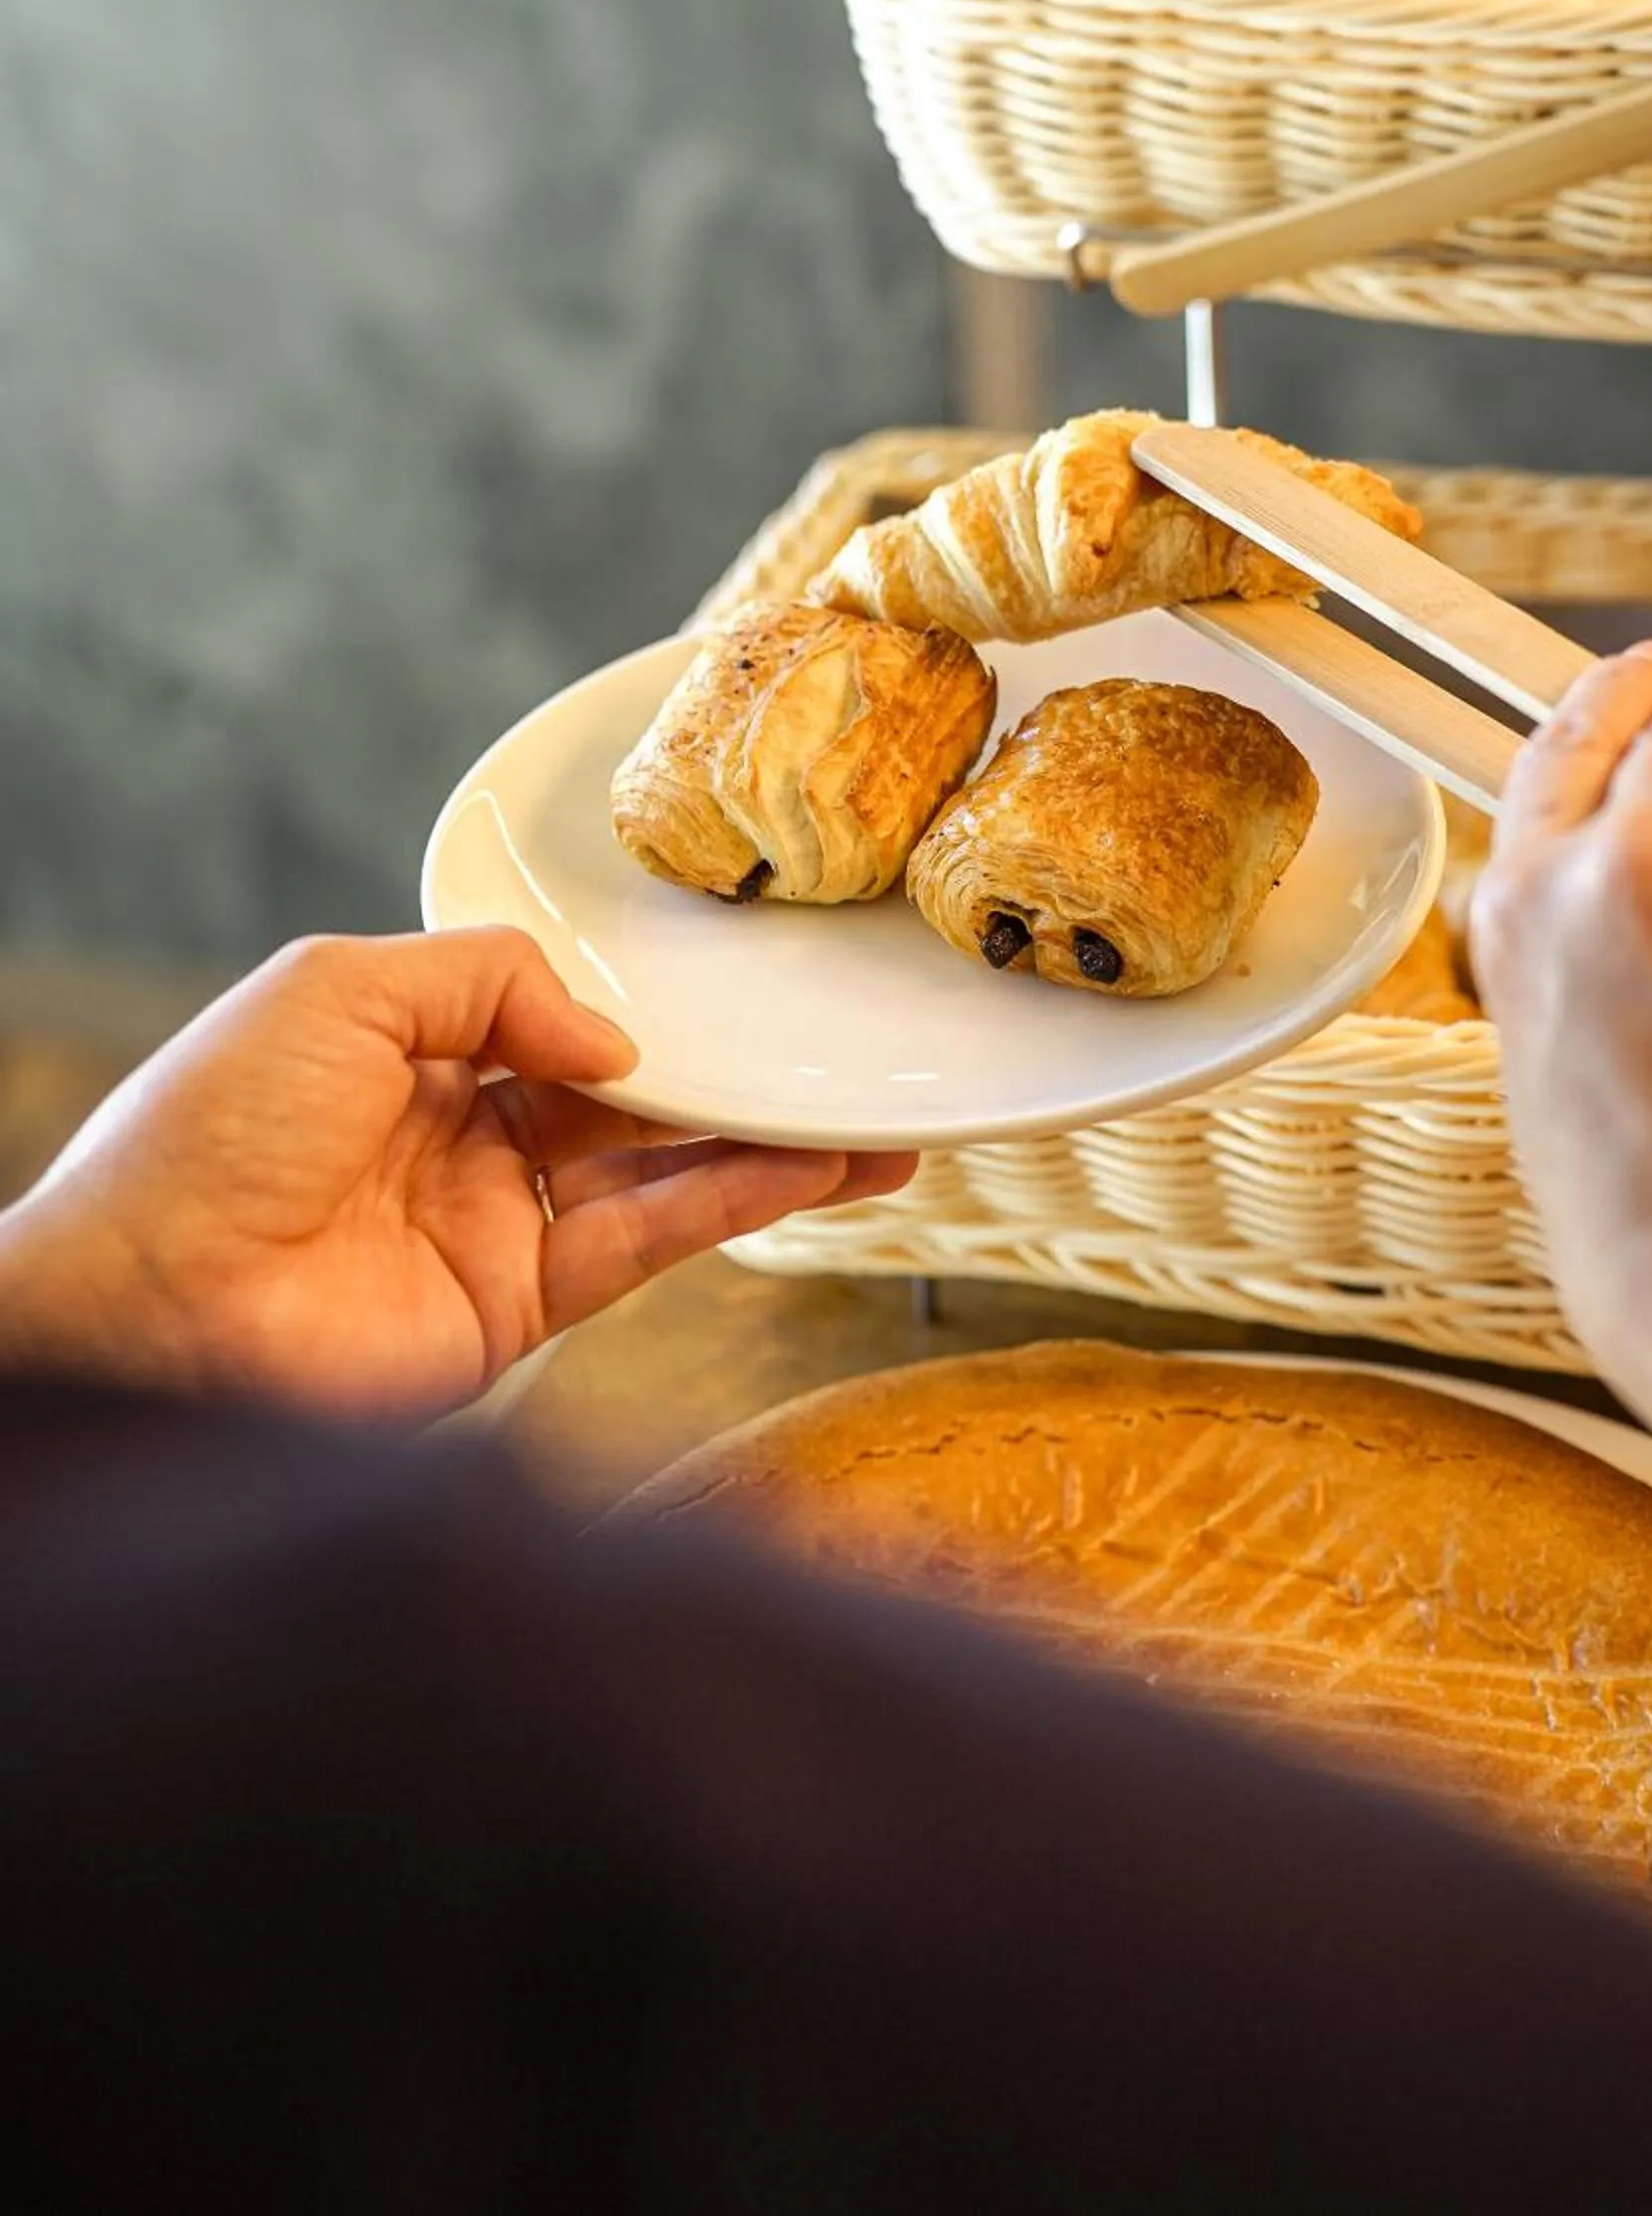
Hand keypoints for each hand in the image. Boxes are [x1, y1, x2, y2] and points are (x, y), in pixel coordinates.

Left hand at [0, 931, 914, 1418]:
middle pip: (622, 1098)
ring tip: (872, 1125)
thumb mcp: (337, 989)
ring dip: (764, 1146)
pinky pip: (647, 1243)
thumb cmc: (199, 1141)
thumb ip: (489, 977)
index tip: (732, 983)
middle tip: (835, 1053)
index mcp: (401, 1051)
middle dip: (728, 1078)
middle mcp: (455, 1138)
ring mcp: (490, 1227)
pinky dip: (734, 1204)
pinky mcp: (516, 1309)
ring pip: (656, 1173)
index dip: (639, 1003)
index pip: (549, 1016)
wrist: (144, 1308)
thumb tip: (614, 1040)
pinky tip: (811, 1170)